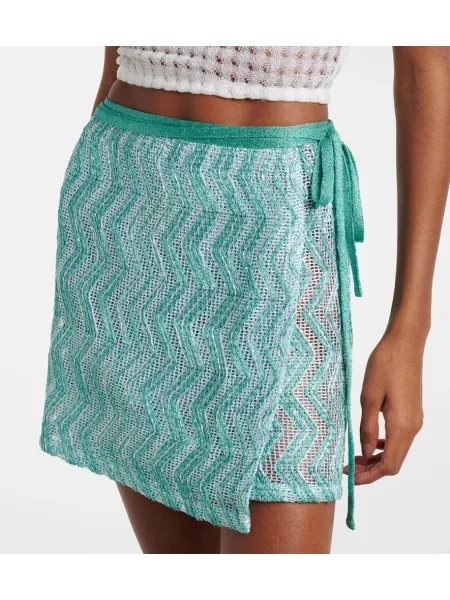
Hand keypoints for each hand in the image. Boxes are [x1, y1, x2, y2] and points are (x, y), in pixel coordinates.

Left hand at [347, 323, 424, 483]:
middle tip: (347, 466)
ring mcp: (414, 420)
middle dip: (371, 470)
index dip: (369, 476)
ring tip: (354, 454)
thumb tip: (363, 451)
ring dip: (376, 457)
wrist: (405, 343)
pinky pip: (399, 438)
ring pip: (397, 451)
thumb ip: (367, 427)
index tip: (350, 477)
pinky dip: (383, 445)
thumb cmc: (385, 364)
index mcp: (402, 426)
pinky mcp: (412, 412)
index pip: (388, 466)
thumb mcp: (368, 397)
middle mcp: (412, 427)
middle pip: (394, 463)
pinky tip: (368, 438)